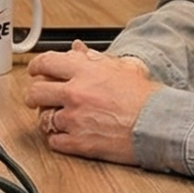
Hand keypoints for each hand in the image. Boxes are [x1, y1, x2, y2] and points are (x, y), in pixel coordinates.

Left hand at [24, 46, 159, 162]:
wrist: (159, 125)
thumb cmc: (146, 98)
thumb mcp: (122, 68)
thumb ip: (95, 58)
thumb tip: (77, 49)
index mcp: (84, 71)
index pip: (46, 63)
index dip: (36, 67)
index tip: (35, 71)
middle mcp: (75, 93)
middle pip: (36, 92)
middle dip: (34, 95)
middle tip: (38, 97)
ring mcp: (75, 119)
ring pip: (43, 119)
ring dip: (48, 118)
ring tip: (56, 118)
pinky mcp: (79, 143)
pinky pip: (54, 141)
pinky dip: (57, 139)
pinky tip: (66, 135)